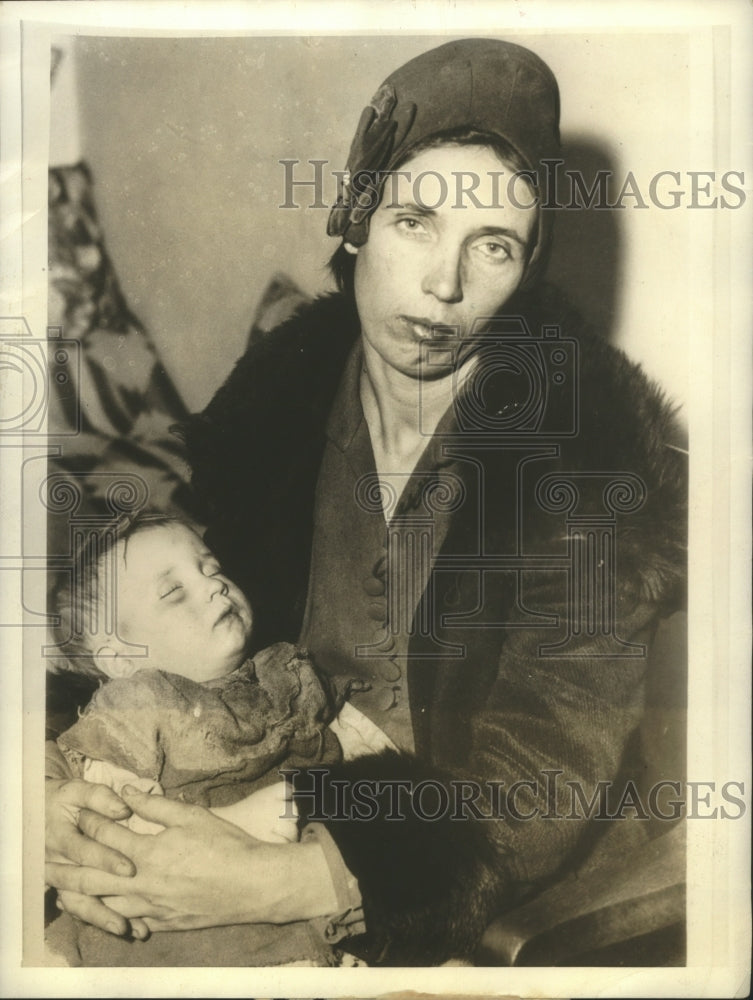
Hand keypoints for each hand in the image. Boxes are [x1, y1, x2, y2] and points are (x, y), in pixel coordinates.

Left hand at [45, 786, 338, 930]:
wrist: (253, 884)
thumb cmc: (225, 845)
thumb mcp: (191, 816)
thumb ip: (155, 806)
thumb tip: (126, 792)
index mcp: (148, 854)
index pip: (106, 837)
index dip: (89, 823)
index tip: (76, 814)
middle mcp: (142, 884)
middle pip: (93, 878)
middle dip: (68, 867)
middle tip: (48, 862)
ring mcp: (151, 908)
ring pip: (105, 906)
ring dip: (83, 897)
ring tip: (66, 890)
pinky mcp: (164, 923)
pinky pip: (129, 923)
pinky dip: (113, 918)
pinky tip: (106, 914)